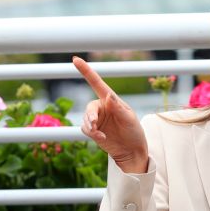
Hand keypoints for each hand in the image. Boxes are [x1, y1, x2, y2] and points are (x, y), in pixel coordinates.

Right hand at [73, 56, 148, 172]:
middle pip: (89, 107)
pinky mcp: (92, 130)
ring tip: (99, 134)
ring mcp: (96, 119)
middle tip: (94, 124)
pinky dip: (91, 133)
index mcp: (111, 100)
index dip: (86, 71)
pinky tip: (102, 137)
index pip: (97, 83)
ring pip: (85, 119)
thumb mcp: (129, 119)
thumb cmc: (134, 132)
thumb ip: (118, 108)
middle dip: (90, 116)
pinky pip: (85, 129)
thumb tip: (108, 95)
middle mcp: (102, 107)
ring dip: (90, 126)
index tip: (75, 59)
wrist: (131, 150)